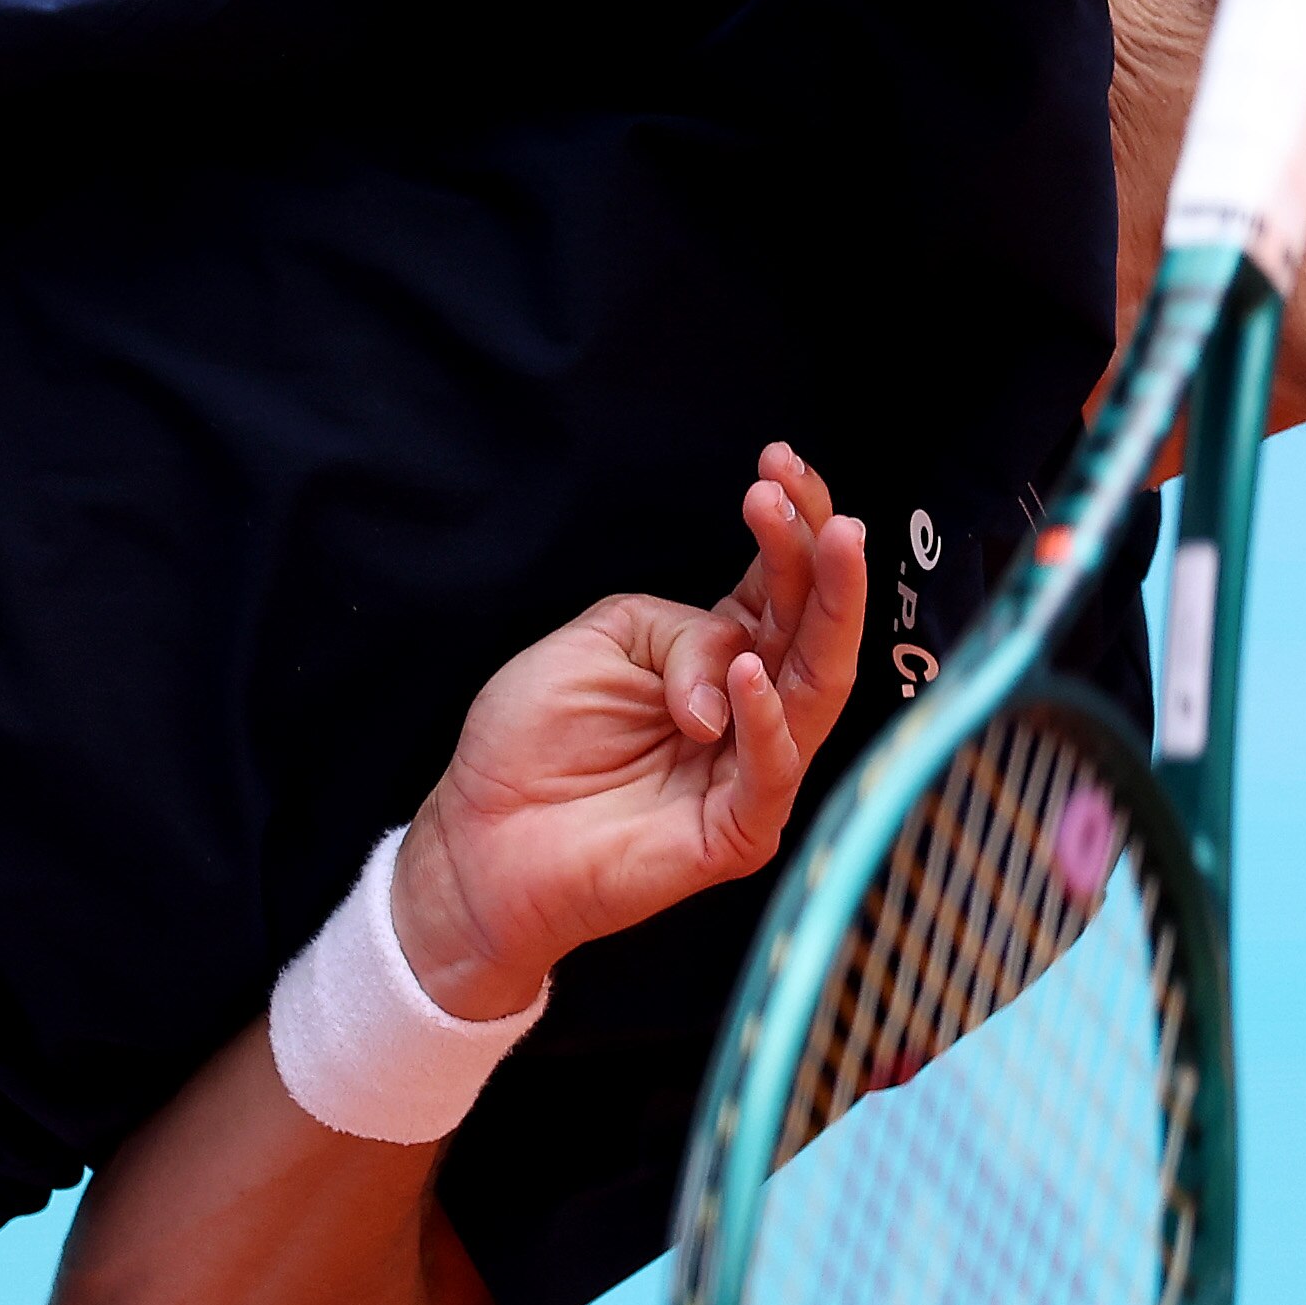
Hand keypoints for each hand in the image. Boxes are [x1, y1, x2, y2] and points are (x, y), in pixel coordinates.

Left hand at [388, 446, 867, 1020]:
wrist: (479, 840)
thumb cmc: (531, 743)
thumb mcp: (598, 643)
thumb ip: (677, 634)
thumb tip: (735, 674)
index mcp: (719, 656)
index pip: (779, 585)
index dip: (790, 523)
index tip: (776, 464)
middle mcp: (750, 710)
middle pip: (813, 630)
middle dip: (824, 559)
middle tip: (819, 506)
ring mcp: (750, 772)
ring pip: (815, 691)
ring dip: (825, 612)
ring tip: (826, 545)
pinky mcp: (735, 832)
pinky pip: (771, 771)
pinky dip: (765, 719)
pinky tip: (746, 673)